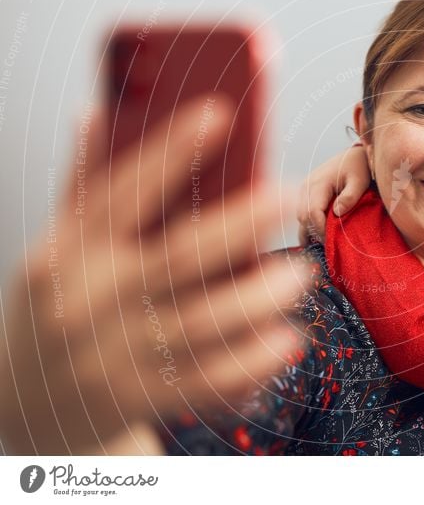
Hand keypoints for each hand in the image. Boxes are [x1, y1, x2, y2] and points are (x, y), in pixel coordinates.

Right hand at [0, 98, 309, 453]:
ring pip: (200, 321)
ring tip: (301, 273)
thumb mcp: (54, 246)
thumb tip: (93, 114)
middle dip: (238, 225)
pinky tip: (286, 339)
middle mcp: (93, 299)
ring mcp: (118, 353)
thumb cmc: (53, 306)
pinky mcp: (144, 395)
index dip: (171, 152)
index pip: (123, 192)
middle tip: (288, 196)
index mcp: (70, 251)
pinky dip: (250, 361)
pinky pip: (206, 380)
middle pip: (177, 256)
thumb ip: (81, 187)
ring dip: (257, 297)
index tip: (218, 115)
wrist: (28, 404)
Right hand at [297, 145, 370, 244]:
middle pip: (303, 217)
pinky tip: (318, 233)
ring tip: (323, 241)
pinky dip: (309, 223)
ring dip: (310, 229)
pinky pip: (302, 211)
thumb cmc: (359, 168)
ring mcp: (304, 189)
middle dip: (314, 232)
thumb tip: (337, 213)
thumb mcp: (360, 182)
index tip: (332, 240)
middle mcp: (306, 186)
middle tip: (329, 244)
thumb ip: (350, 197)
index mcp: (318, 183)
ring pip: (300, 216)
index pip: (312, 212)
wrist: (353, 155)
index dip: (320, 229)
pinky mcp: (305, 192)